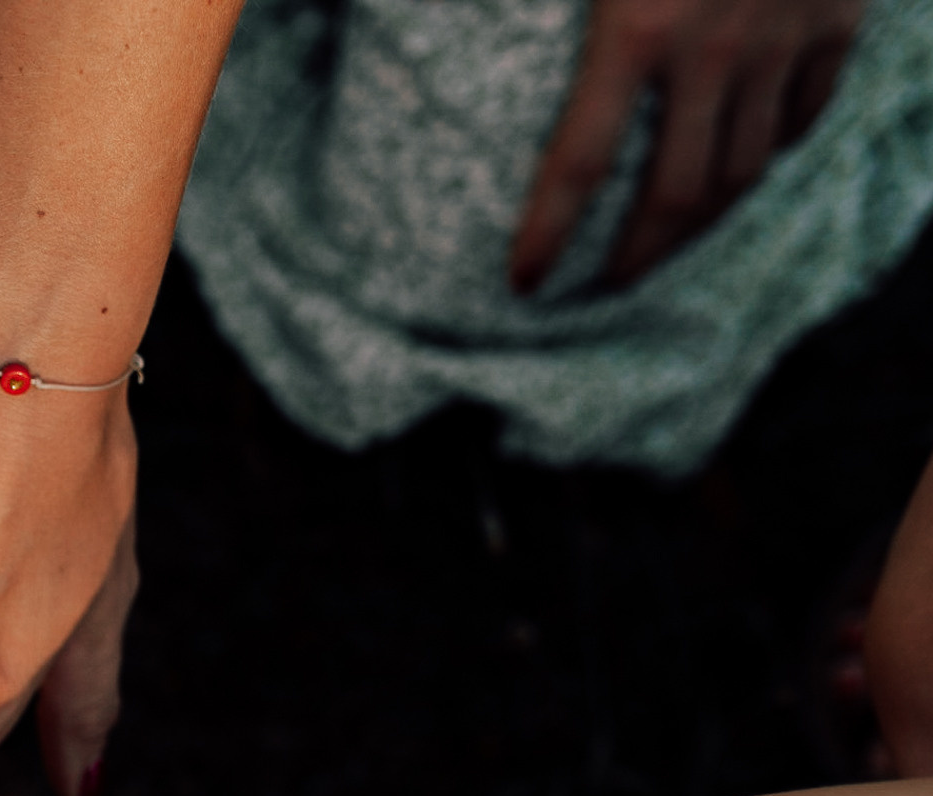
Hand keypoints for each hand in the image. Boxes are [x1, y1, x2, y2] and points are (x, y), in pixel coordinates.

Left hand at [509, 0, 862, 289]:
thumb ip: (551, 8)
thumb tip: (437, 30)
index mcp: (634, 28)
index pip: (579, 162)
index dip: (547, 234)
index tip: (525, 282)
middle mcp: (711, 49)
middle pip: (672, 194)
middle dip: (634, 258)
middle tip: (603, 289)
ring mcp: (781, 40)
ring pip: (743, 171)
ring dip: (700, 225)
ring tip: (665, 249)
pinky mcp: (835, 22)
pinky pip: (803, 118)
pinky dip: (770, 157)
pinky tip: (739, 175)